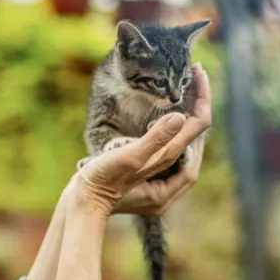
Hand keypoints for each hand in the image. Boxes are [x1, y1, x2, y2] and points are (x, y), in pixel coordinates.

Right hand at [109, 64, 211, 216]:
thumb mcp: (128, 156)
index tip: (199, 75)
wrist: (79, 204)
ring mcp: (159, 188)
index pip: (195, 137)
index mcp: (168, 184)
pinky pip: (171, 155)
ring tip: (191, 98)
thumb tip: (181, 117)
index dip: (201, 104)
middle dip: (199, 112)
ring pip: (185, 150)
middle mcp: (168, 189)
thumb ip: (155, 138)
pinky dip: (176, 136)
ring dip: (190, 124)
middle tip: (198, 83)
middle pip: (195, 145)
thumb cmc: (100, 180)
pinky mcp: (148, 183)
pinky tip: (173, 123)